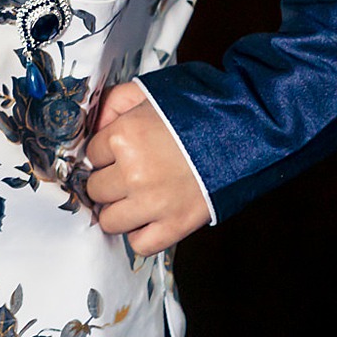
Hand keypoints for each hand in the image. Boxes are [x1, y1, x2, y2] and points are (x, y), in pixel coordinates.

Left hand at [84, 81, 209, 255]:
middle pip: (95, 188)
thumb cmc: (194, 109)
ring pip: (109, 219)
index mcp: (123, 136)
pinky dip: (141, 234)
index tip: (118, 152)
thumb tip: (92, 127)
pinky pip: (140, 244)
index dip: (104, 153)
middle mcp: (133, 172)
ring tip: (135, 197)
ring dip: (119, 209)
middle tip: (127, 174)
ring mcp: (154, 203)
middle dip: (108, 180)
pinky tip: (149, 218)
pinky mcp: (177, 225)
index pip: (91, 154)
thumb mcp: (145, 92)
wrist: (245, 131)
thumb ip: (111, 104)